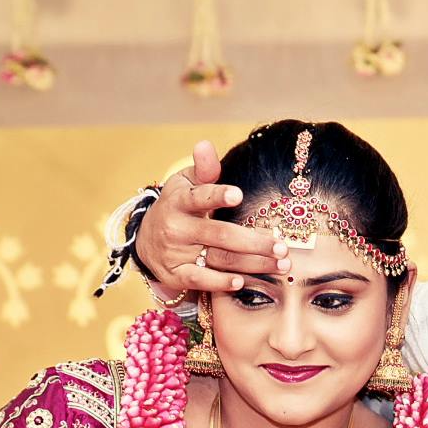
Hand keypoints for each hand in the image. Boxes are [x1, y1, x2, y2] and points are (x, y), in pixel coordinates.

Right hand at [136, 140, 290, 293]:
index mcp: (180, 201)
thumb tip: (206, 144)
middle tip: (281, 245)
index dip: (217, 196)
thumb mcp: (185, 184)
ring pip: (219, 259)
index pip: (199, 197)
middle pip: (220, 234)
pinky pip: (200, 280)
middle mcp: (177, 228)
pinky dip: (220, 283)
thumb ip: (203, 169)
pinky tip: (242, 282)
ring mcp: (176, 253)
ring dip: (252, 264)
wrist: (146, 240)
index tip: (237, 194)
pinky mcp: (177, 275)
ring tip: (281, 263)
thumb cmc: (178, 207)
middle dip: (253, 241)